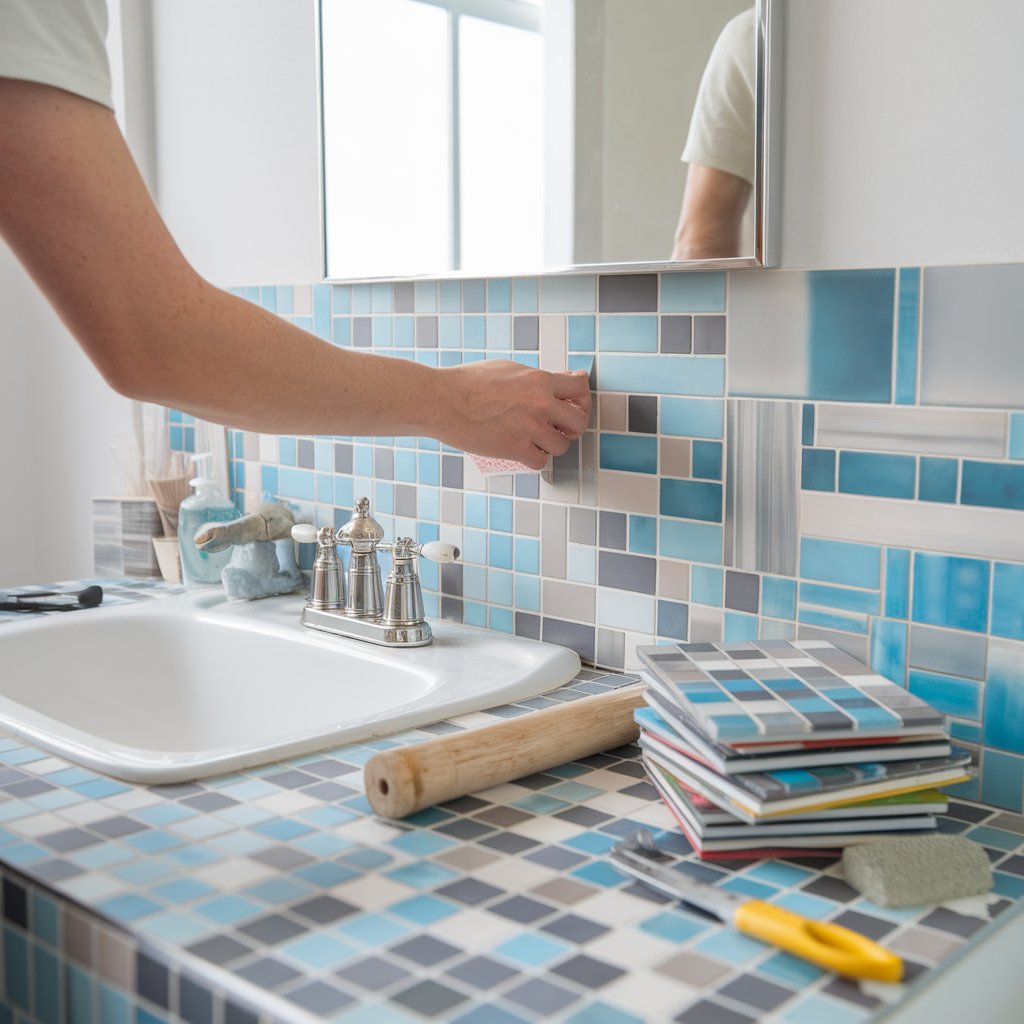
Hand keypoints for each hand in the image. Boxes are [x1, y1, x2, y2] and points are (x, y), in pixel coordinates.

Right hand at [434, 361, 591, 469]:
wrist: (442, 401)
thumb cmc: (468, 382)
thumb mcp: (508, 369)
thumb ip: (537, 378)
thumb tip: (560, 381)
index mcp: (539, 380)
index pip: (581, 387)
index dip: (580, 398)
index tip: (571, 404)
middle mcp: (540, 404)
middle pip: (579, 421)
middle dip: (572, 426)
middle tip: (558, 427)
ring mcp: (529, 428)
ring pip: (562, 446)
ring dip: (551, 444)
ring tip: (535, 439)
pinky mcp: (515, 449)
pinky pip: (540, 462)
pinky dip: (534, 458)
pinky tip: (523, 450)